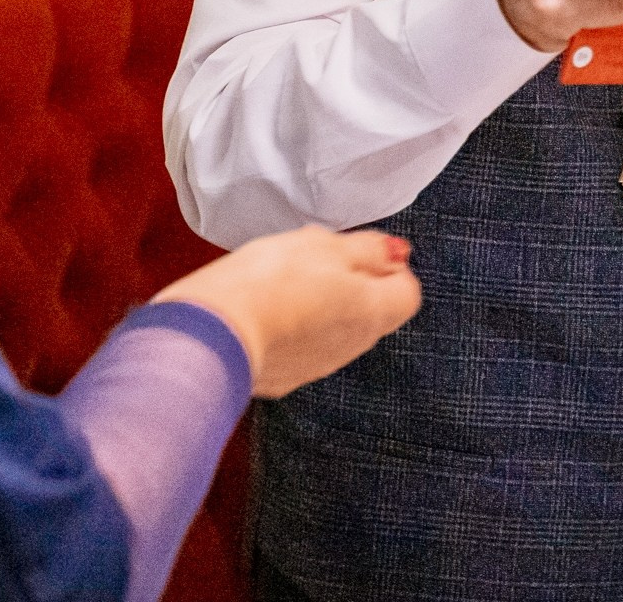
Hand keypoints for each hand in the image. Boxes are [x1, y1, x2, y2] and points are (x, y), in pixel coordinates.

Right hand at [153, 226, 421, 399]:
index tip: (362, 250)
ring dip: (320, 304)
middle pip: (372, 310)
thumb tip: (395, 253)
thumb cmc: (270, 283)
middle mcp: (353, 345)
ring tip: (284, 278)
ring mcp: (319, 365)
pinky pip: (302, 346)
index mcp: (372, 312)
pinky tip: (265, 308)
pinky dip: (292, 326)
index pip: (408, 291)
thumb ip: (367, 250)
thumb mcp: (324, 246)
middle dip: (352, 281)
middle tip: (317, 257)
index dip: (389, 266)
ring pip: (336, 328)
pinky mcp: (286, 376)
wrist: (215, 334)